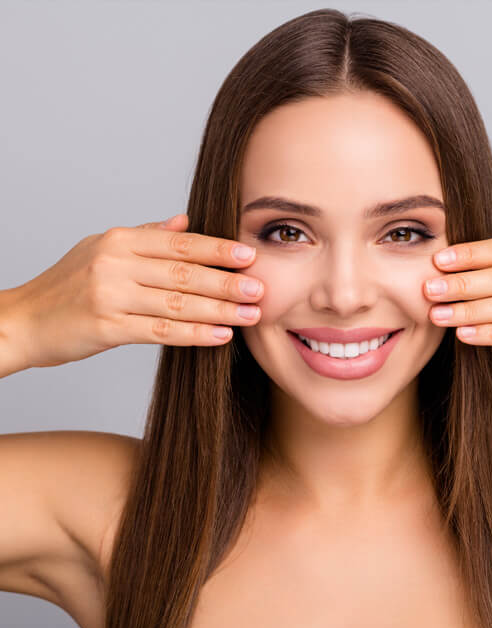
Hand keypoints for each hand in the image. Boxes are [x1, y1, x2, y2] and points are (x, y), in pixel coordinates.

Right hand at [12, 213, 262, 368]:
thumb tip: (186, 221)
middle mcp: (115, 264)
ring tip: (250, 314)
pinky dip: (194, 335)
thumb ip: (146, 235)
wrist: (23, 320)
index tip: (249, 255)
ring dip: (219, 310)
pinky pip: (161, 332)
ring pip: (178, 303)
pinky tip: (220, 336)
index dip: (217, 249)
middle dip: (227, 281)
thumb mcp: (101, 248)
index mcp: (119, 241)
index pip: (179, 243)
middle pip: (184, 273)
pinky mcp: (107, 328)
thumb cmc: (67, 284)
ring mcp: (110, 296)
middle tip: (260, 288)